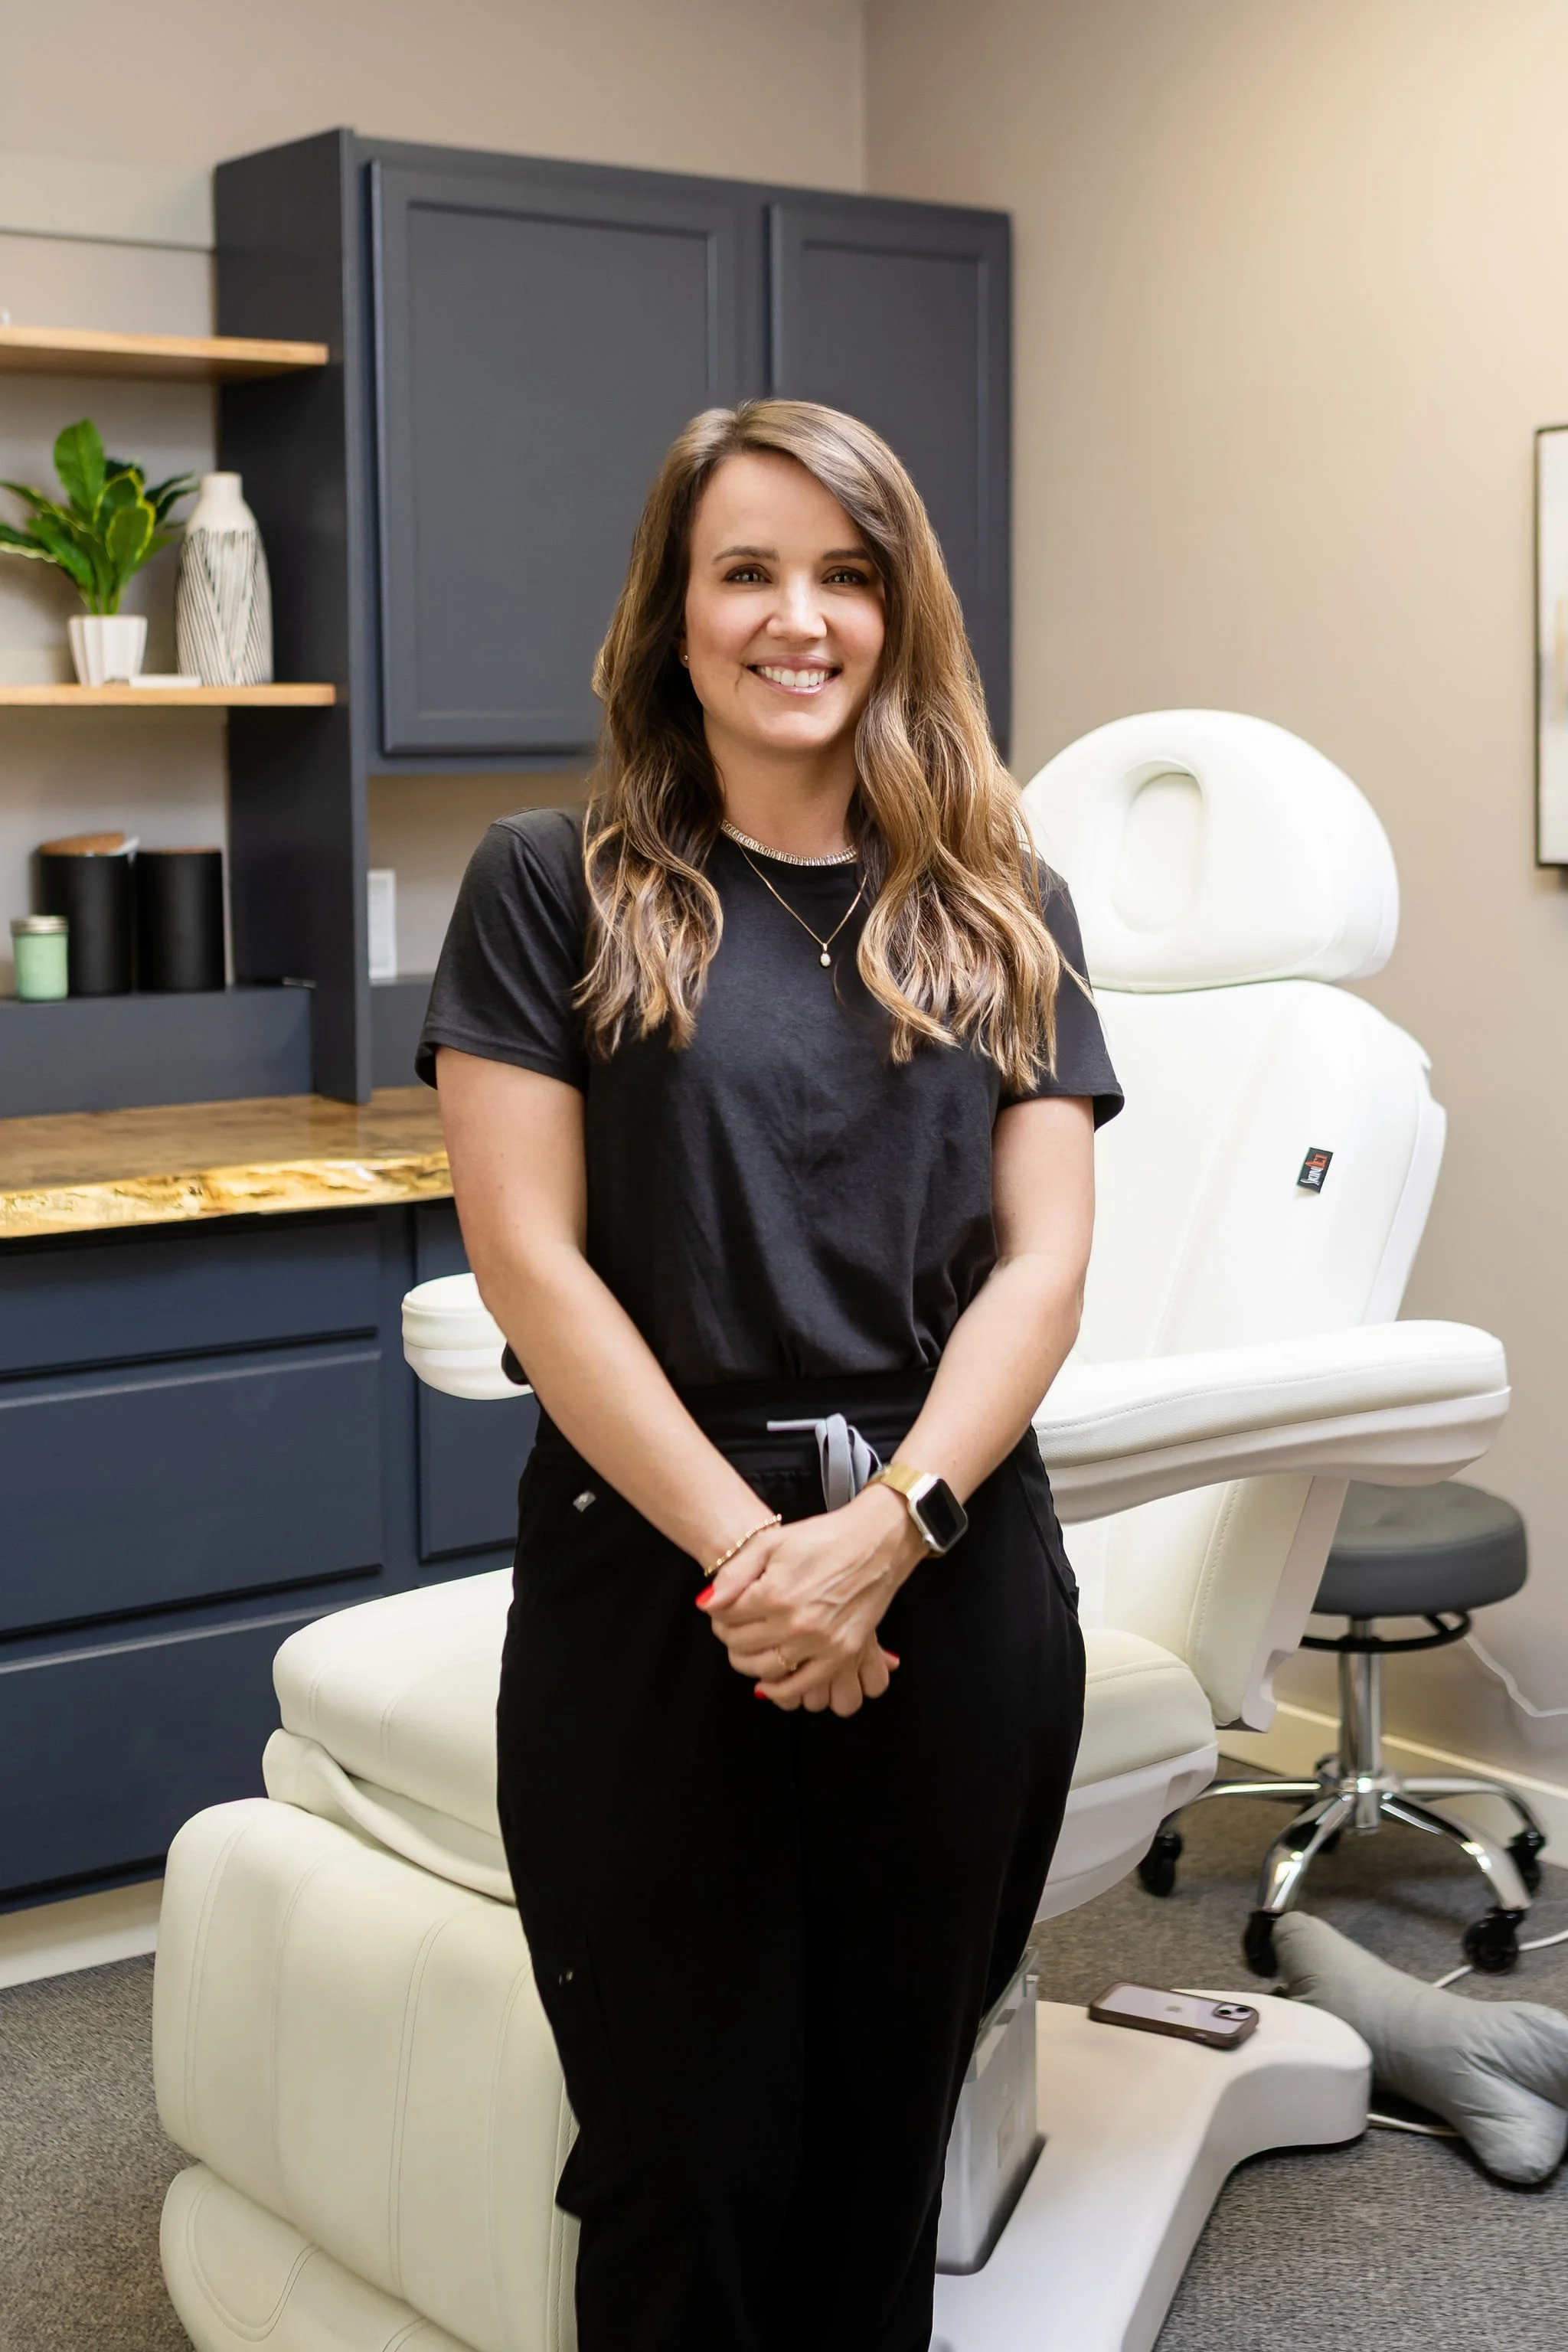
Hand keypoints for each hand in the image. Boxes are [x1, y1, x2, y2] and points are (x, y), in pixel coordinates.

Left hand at [697, 1485, 924, 1714]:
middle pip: (740, 1644)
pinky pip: (801, 1686)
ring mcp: (820, 1643)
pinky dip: (779, 1690)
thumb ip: (735, 1574)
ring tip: (747, 1647)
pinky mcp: (840, 1654)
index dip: (717, 1612)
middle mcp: (795, 1623)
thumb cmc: (823, 1537)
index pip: (725, 1617)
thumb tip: (707, 1604)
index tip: (722, 1607)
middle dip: (728, 1634)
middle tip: (731, 1625)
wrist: (875, 1544)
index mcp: (774, 1593)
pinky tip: (767, 1683)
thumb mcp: (772, 1542)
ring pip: (764, 1669)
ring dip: (747, 1661)